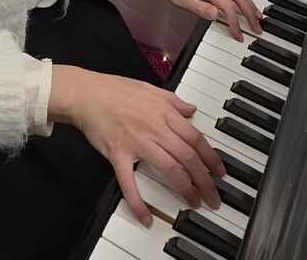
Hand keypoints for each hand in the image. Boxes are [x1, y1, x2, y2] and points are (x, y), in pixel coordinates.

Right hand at [48, 65, 225, 226]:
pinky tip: (146, 217)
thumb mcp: (150, 88)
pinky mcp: (118, 155)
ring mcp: (137, 142)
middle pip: (187, 156)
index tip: (220, 172)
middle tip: (213, 197)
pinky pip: (129, 182)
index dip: (211, 157)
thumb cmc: (115, 89)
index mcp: (164, 112)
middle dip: (205, 179)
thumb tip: (191, 109)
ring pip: (169, 168)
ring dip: (185, 189)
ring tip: (194, 203)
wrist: (86, 93)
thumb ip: (173, 101)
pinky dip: (138, 202)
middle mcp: (155, 127)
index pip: (195, 138)